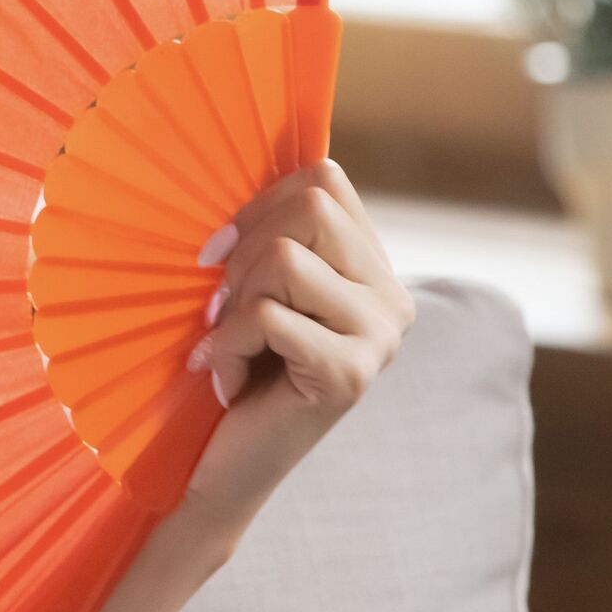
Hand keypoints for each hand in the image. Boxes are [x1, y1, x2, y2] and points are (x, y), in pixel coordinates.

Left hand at [172, 158, 416, 546]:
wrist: (222, 463)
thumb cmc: (230, 364)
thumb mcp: (251, 287)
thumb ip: (267, 232)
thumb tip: (228, 149)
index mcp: (371, 266)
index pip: (324, 178)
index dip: (258, 203)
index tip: (218, 252)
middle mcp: (393, 297)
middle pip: (310, 207)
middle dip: (243, 251)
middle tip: (221, 305)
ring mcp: (381, 336)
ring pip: (286, 258)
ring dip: (233, 301)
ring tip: (227, 341)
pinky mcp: (353, 373)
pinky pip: (270, 316)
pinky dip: (226, 343)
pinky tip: (222, 376)